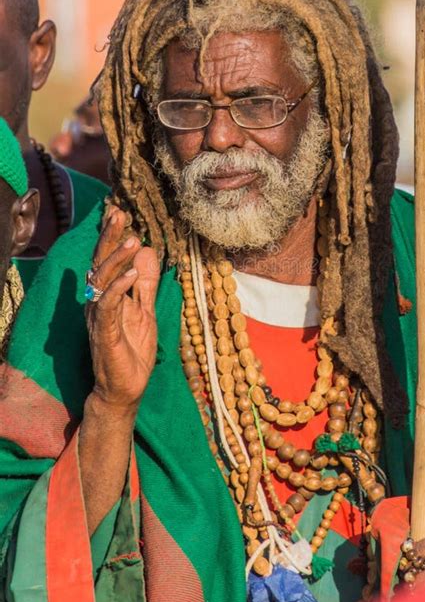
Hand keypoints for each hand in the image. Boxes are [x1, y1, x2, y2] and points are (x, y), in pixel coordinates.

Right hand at [86, 207, 159, 410]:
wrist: (126, 389)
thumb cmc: (133, 351)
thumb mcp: (145, 311)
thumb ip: (145, 284)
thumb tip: (149, 252)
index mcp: (107, 295)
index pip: (107, 261)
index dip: (111, 237)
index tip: (118, 212)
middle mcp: (98, 302)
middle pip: (100, 263)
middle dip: (109, 238)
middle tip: (118, 214)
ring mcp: (99, 316)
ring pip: (102, 280)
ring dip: (118, 259)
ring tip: (134, 240)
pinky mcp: (104, 332)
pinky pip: (108, 305)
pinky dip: (119, 287)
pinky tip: (133, 273)